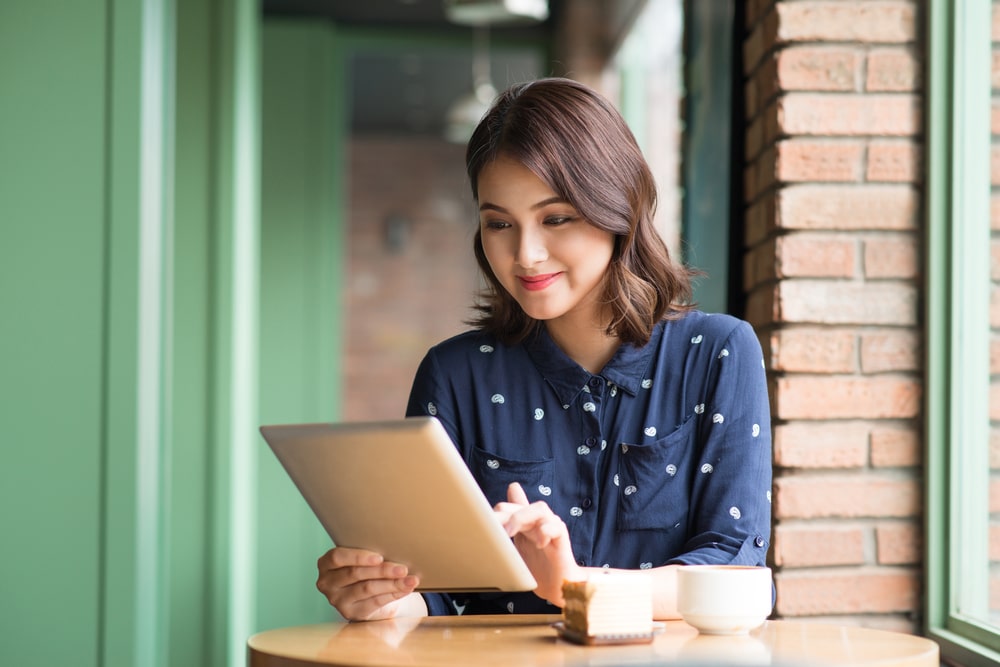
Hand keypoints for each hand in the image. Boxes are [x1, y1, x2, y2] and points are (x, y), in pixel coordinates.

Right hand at [316, 546, 426, 620]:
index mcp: (326, 563)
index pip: (338, 557)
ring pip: (367, 588)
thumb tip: (394, 548)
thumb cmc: (365, 568)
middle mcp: (327, 583)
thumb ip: (369, 553)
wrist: (368, 594)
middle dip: (382, 570)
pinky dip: (393, 594)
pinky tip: (405, 589)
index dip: (358, 557)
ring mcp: (337, 600)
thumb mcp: (361, 558)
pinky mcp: (351, 613)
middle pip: (355, 574)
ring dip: (392, 584)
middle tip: (403, 569)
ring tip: (410, 580)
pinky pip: (374, 602)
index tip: (379, 557)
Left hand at [494, 482, 583, 605]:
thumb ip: (505, 533)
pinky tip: (539, 544)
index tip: (483, 521)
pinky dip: (545, 531)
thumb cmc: (537, 566)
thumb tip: (487, 523)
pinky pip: (556, 527)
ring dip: (521, 518)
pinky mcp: (562, 538)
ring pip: (539, 508)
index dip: (497, 510)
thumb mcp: (515, 548)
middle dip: (504, 514)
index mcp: (526, 522)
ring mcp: (552, 526)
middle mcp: (539, 520)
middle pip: (521, 506)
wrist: (557, 585)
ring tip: (510, 532)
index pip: (512, 505)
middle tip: (492, 527)